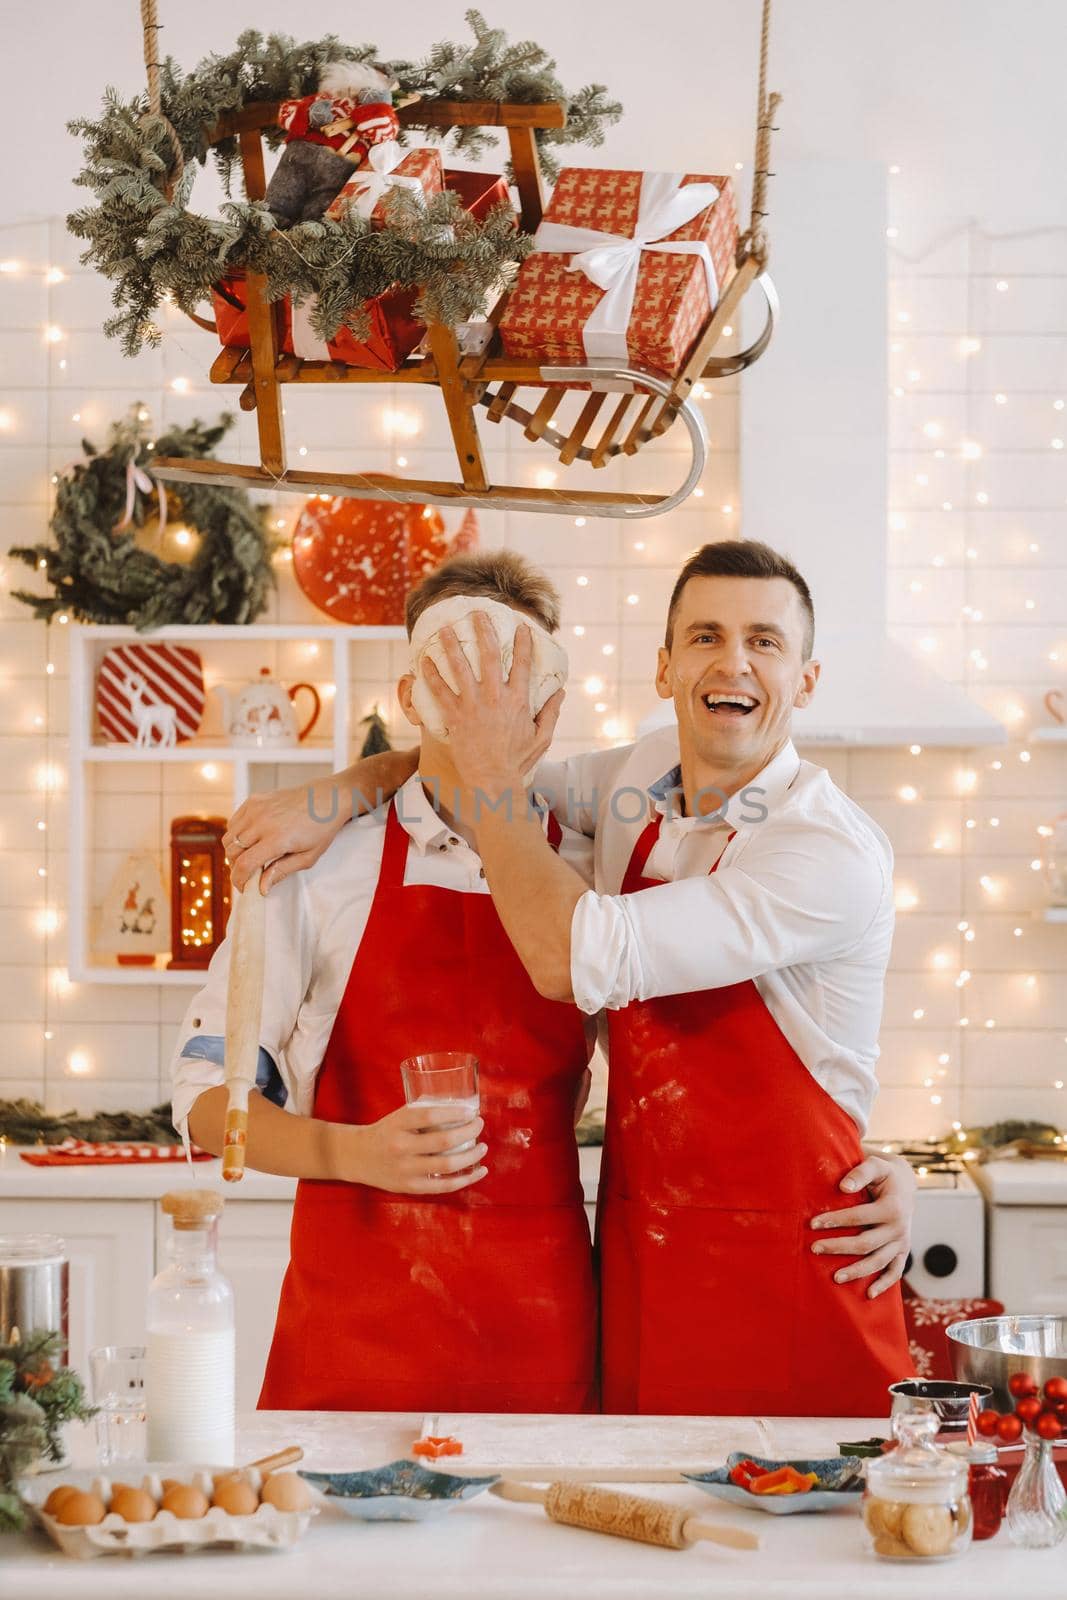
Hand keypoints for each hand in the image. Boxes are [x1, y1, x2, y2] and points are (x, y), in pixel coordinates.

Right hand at [224, 779, 344, 892]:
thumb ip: (282, 871)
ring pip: (229, 838)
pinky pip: (233, 822)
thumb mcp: (308, 857)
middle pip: (232, 852)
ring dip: (234, 852)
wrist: (327, 798)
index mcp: (277, 838)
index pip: (245, 864)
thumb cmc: (321, 829)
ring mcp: (256, 809)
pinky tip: (250, 839)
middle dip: (236, 868)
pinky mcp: (254, 800)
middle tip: (249, 873)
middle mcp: (262, 822)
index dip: (239, 880)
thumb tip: (262, 888)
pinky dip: (236, 834)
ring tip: (249, 857)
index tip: (243, 888)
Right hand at [340, 1103, 487, 1195]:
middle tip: (479, 1125)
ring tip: (482, 1148)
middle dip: (469, 1132)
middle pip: (443, 1141)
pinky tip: (479, 1172)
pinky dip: (465, 1179)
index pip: (430, 1115)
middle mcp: (401, 1146)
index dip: (454, 1113)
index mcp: (398, 1123)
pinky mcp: (410, 1187)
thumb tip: (461, 1107)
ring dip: (471, 1156)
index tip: (471, 1111)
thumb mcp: (399, 1116)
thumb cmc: (387, 1132)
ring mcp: (406, 1169)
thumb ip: (424, 1112)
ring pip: (447, 1165)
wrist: (359, 1157)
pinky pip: (443, 1186)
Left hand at [421, 613, 563, 799]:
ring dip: (452, 646)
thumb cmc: (518, 762)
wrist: (493, 781)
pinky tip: (424, 661)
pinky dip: (431, 675)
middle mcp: (495, 698)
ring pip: (460, 668)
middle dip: (483, 631)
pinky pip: (440, 691)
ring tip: (445, 629)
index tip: (521, 627)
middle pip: (488, 656)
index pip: (522, 665)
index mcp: (518, 701)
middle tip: (477, 613)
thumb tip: (561, 692)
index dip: (523, 644)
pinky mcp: (456, 717)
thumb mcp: (542, 738)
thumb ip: (551, 713)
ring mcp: (473, 706)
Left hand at [809, 1153, 914, 1298]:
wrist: (905, 1184)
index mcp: (893, 1207)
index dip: (836, 1220)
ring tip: (835, 1278)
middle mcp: (900, 1228)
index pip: (860, 1217)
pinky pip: (895, 1272)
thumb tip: (842, 1188)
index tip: (813, 1223)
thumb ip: (860, 1173)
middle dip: (839, 1247)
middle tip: (814, 1248)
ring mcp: (902, 1242)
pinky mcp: (903, 1251)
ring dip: (857, 1271)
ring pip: (878, 1262)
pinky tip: (869, 1295)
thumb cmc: (883, 1174)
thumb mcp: (875, 1165)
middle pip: (866, 1243)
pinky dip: (884, 1284)